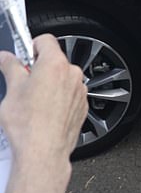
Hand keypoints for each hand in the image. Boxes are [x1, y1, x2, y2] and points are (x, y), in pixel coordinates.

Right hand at [0, 34, 86, 175]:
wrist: (43, 152)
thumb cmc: (29, 124)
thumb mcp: (12, 90)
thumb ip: (10, 67)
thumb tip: (5, 58)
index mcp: (55, 64)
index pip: (45, 40)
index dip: (31, 46)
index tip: (22, 55)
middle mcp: (72, 75)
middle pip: (54, 60)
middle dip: (38, 68)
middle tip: (23, 82)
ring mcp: (79, 91)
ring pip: (62, 79)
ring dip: (49, 84)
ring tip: (32, 101)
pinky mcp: (81, 107)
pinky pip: (69, 95)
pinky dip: (58, 98)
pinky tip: (44, 111)